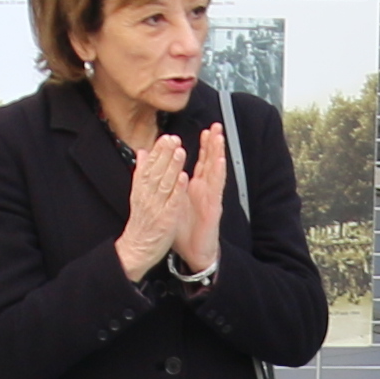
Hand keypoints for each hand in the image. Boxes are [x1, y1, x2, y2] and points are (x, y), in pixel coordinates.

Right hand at [118, 136, 188, 280]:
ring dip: (173, 167)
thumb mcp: (137, 194)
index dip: (158, 151)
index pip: (149, 165)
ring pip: (164, 184)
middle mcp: (147, 196)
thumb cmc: (141, 222)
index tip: (166, 137)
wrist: (137, 249)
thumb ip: (141, 172)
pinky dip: (177, 190)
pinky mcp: (165, 219)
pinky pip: (172, 202)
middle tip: (174, 138)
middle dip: (166, 154)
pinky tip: (183, 178)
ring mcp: (156, 207)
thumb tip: (142, 152)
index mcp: (141, 189)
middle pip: (156, 171)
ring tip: (180, 151)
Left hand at [172, 124, 229, 276]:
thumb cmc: (184, 229)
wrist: (192, 252)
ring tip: (220, 138)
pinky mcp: (213, 207)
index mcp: (196, 188)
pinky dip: (218, 174)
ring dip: (218, 153)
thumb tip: (160, 170)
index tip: (205, 130)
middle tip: (216, 126)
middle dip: (214, 144)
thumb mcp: (173, 202)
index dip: (204, 147)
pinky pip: (216, 188)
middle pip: (211, 162)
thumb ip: (169, 185)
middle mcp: (206, 190)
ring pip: (216, 171)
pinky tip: (219, 162)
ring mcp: (211, 197)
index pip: (202, 163)